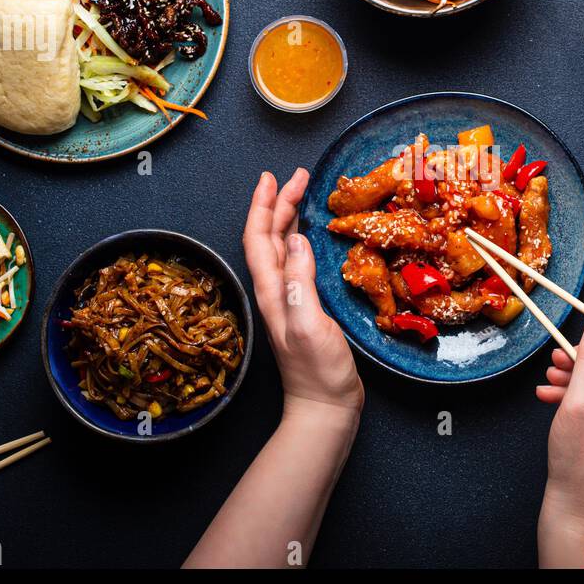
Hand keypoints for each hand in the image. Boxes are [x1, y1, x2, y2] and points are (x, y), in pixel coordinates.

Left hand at [242, 169, 362, 422]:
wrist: (324, 407)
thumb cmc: (318, 372)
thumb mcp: (309, 324)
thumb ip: (300, 283)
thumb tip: (298, 240)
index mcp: (272, 291)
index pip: (258, 239)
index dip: (262, 206)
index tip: (271, 178)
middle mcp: (275, 291)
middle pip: (269, 237)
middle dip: (278, 203)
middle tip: (296, 176)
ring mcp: (288, 299)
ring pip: (281, 247)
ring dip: (287, 217)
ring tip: (300, 193)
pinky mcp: (303, 307)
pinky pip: (295, 262)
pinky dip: (300, 239)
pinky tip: (308, 236)